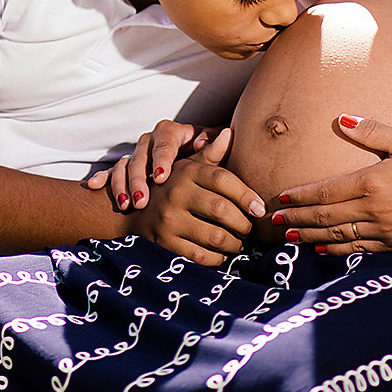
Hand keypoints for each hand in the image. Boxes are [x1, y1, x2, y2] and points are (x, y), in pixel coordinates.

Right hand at [87, 121, 216, 210]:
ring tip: (125, 205)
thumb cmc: (200, 153)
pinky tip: (94, 186)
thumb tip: (224, 137)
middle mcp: (149, 141)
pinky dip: (103, 178)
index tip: (161, 177)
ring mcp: (135, 154)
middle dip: (138, 179)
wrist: (186, 157)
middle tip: (141, 200)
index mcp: (169, 132)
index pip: (164, 143)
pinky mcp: (125, 167)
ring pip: (123, 166)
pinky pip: (110, 171)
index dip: (162, 159)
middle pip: (140, 157)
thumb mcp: (208, 150)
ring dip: (121, 185)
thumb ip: (215, 147)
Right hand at [118, 128, 265, 266]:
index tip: (260, 209)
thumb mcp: (186, 167)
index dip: (246, 195)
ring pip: (215, 236)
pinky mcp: (165, 244)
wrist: (132, 213)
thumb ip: (210, 154)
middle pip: (223, 209)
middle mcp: (176, 193)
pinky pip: (201, 256)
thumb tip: (230, 133)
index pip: (224, 180)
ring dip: (234, 243)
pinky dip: (217, 258)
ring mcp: (169, 220)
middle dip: (243, 224)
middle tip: (250, 229)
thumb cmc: (170, 188)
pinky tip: (221, 254)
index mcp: (186, 171)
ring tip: (238, 242)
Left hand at [274, 114, 391, 254]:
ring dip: (311, 236)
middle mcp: (374, 211)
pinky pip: (359, 249)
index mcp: (373, 183)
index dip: (302, 196)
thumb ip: (370, 131)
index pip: (327, 192)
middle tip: (274, 221)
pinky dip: (337, 250)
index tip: (282, 197)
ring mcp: (385, 231)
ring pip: (339, 236)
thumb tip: (340, 118)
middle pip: (326, 217)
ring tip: (290, 237)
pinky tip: (323, 249)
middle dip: (298, 219)